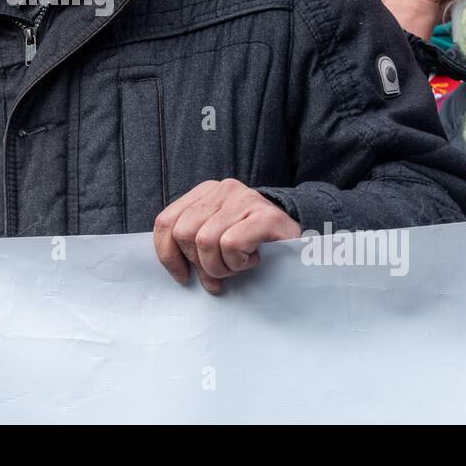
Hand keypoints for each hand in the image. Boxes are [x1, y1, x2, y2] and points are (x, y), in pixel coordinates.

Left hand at [154, 179, 302, 293]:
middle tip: (220, 274)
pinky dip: (237, 262)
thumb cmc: (252, 243)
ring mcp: (245, 199)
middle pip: (184, 233)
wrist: (299, 238)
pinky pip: (231, 244)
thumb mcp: (216, 238)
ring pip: (205, 241)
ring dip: (220, 266)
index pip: (166, 221)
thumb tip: (177, 270)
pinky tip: (252, 260)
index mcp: (205, 192)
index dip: (168, 254)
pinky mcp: (266, 215)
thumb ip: (192, 244)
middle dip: (199, 263)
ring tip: (237, 266)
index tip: (182, 276)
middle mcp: (223, 189)